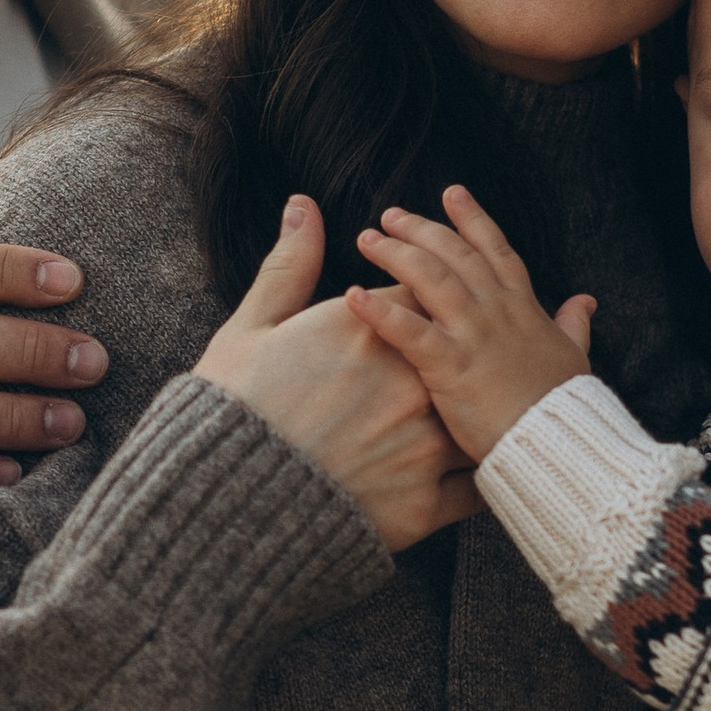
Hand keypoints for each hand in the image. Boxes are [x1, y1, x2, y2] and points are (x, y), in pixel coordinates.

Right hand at [193, 197, 478, 550]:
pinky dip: (481, 480)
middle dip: (457, 349)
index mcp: (369, 331)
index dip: (419, 297)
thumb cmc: (232, 411)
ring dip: (479, 414)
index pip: (422, 294)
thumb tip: (304, 207)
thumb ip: (291, 265)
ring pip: (476, 419)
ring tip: (485, 412)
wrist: (225, 501)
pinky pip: (474, 490)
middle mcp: (410, 381)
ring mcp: (423, 444)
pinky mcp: (425, 503)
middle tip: (451, 359)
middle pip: (459, 349)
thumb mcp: (252, 327)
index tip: (415, 304)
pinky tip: (486, 472)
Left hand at [341, 185, 595, 462]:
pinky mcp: (450, 366)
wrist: (558, 447)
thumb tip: (584, 301)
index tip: (451, 193)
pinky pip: (408, 331)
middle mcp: (496, 311)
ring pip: (431, 279)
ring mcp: (473, 335)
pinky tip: (353, 296)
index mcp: (522, 307)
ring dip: (396, 255)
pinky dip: (380, 311)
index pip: (494, 250)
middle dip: (421, 229)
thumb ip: (574, 325)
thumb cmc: (564, 408)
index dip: (472, 219)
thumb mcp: (575, 357)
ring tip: (366, 240)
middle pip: (454, 255)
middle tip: (389, 215)